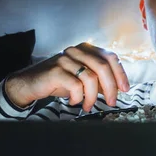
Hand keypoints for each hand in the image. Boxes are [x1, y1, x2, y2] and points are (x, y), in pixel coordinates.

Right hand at [5, 42, 129, 111]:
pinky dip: (78, 98)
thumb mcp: (82, 78)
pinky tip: (75, 102)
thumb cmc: (59, 81)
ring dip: (92, 97)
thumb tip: (118, 88)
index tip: (125, 89)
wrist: (30, 84)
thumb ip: (99, 79)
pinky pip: (76, 86)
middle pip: (103, 67)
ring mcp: (66, 59)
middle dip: (111, 88)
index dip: (120, 74)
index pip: (110, 57)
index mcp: (86, 49)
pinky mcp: (56, 70)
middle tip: (111, 102)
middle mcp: (77, 50)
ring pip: (90, 78)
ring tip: (88, 106)